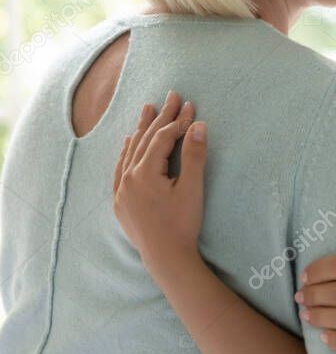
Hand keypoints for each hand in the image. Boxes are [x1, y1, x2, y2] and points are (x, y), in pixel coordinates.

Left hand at [113, 90, 207, 269]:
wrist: (166, 257)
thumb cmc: (182, 224)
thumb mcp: (192, 189)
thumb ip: (194, 155)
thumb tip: (198, 125)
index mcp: (144, 173)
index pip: (162, 138)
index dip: (178, 120)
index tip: (191, 105)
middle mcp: (127, 178)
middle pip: (145, 140)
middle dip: (160, 117)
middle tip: (172, 96)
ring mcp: (121, 190)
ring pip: (130, 151)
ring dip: (141, 129)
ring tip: (148, 108)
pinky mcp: (120, 201)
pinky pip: (120, 167)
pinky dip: (128, 151)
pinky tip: (129, 141)